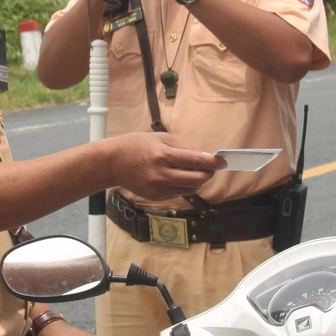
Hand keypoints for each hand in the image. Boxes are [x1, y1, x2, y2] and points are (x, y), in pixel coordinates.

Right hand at [107, 132, 223, 197]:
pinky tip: (179, 177)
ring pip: (190, 189)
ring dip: (198, 181)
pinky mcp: (156, 197)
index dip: (213, 162)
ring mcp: (158, 188)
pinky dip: (184, 186)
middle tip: (211, 167)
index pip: (197, 161)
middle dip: (208, 173)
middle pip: (197, 179)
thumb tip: (204, 156)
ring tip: (197, 172)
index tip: (222, 161)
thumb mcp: (161, 138)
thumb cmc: (137, 145)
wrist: (113, 163)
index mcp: (164, 156)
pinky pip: (179, 193)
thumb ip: (184, 147)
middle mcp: (162, 175)